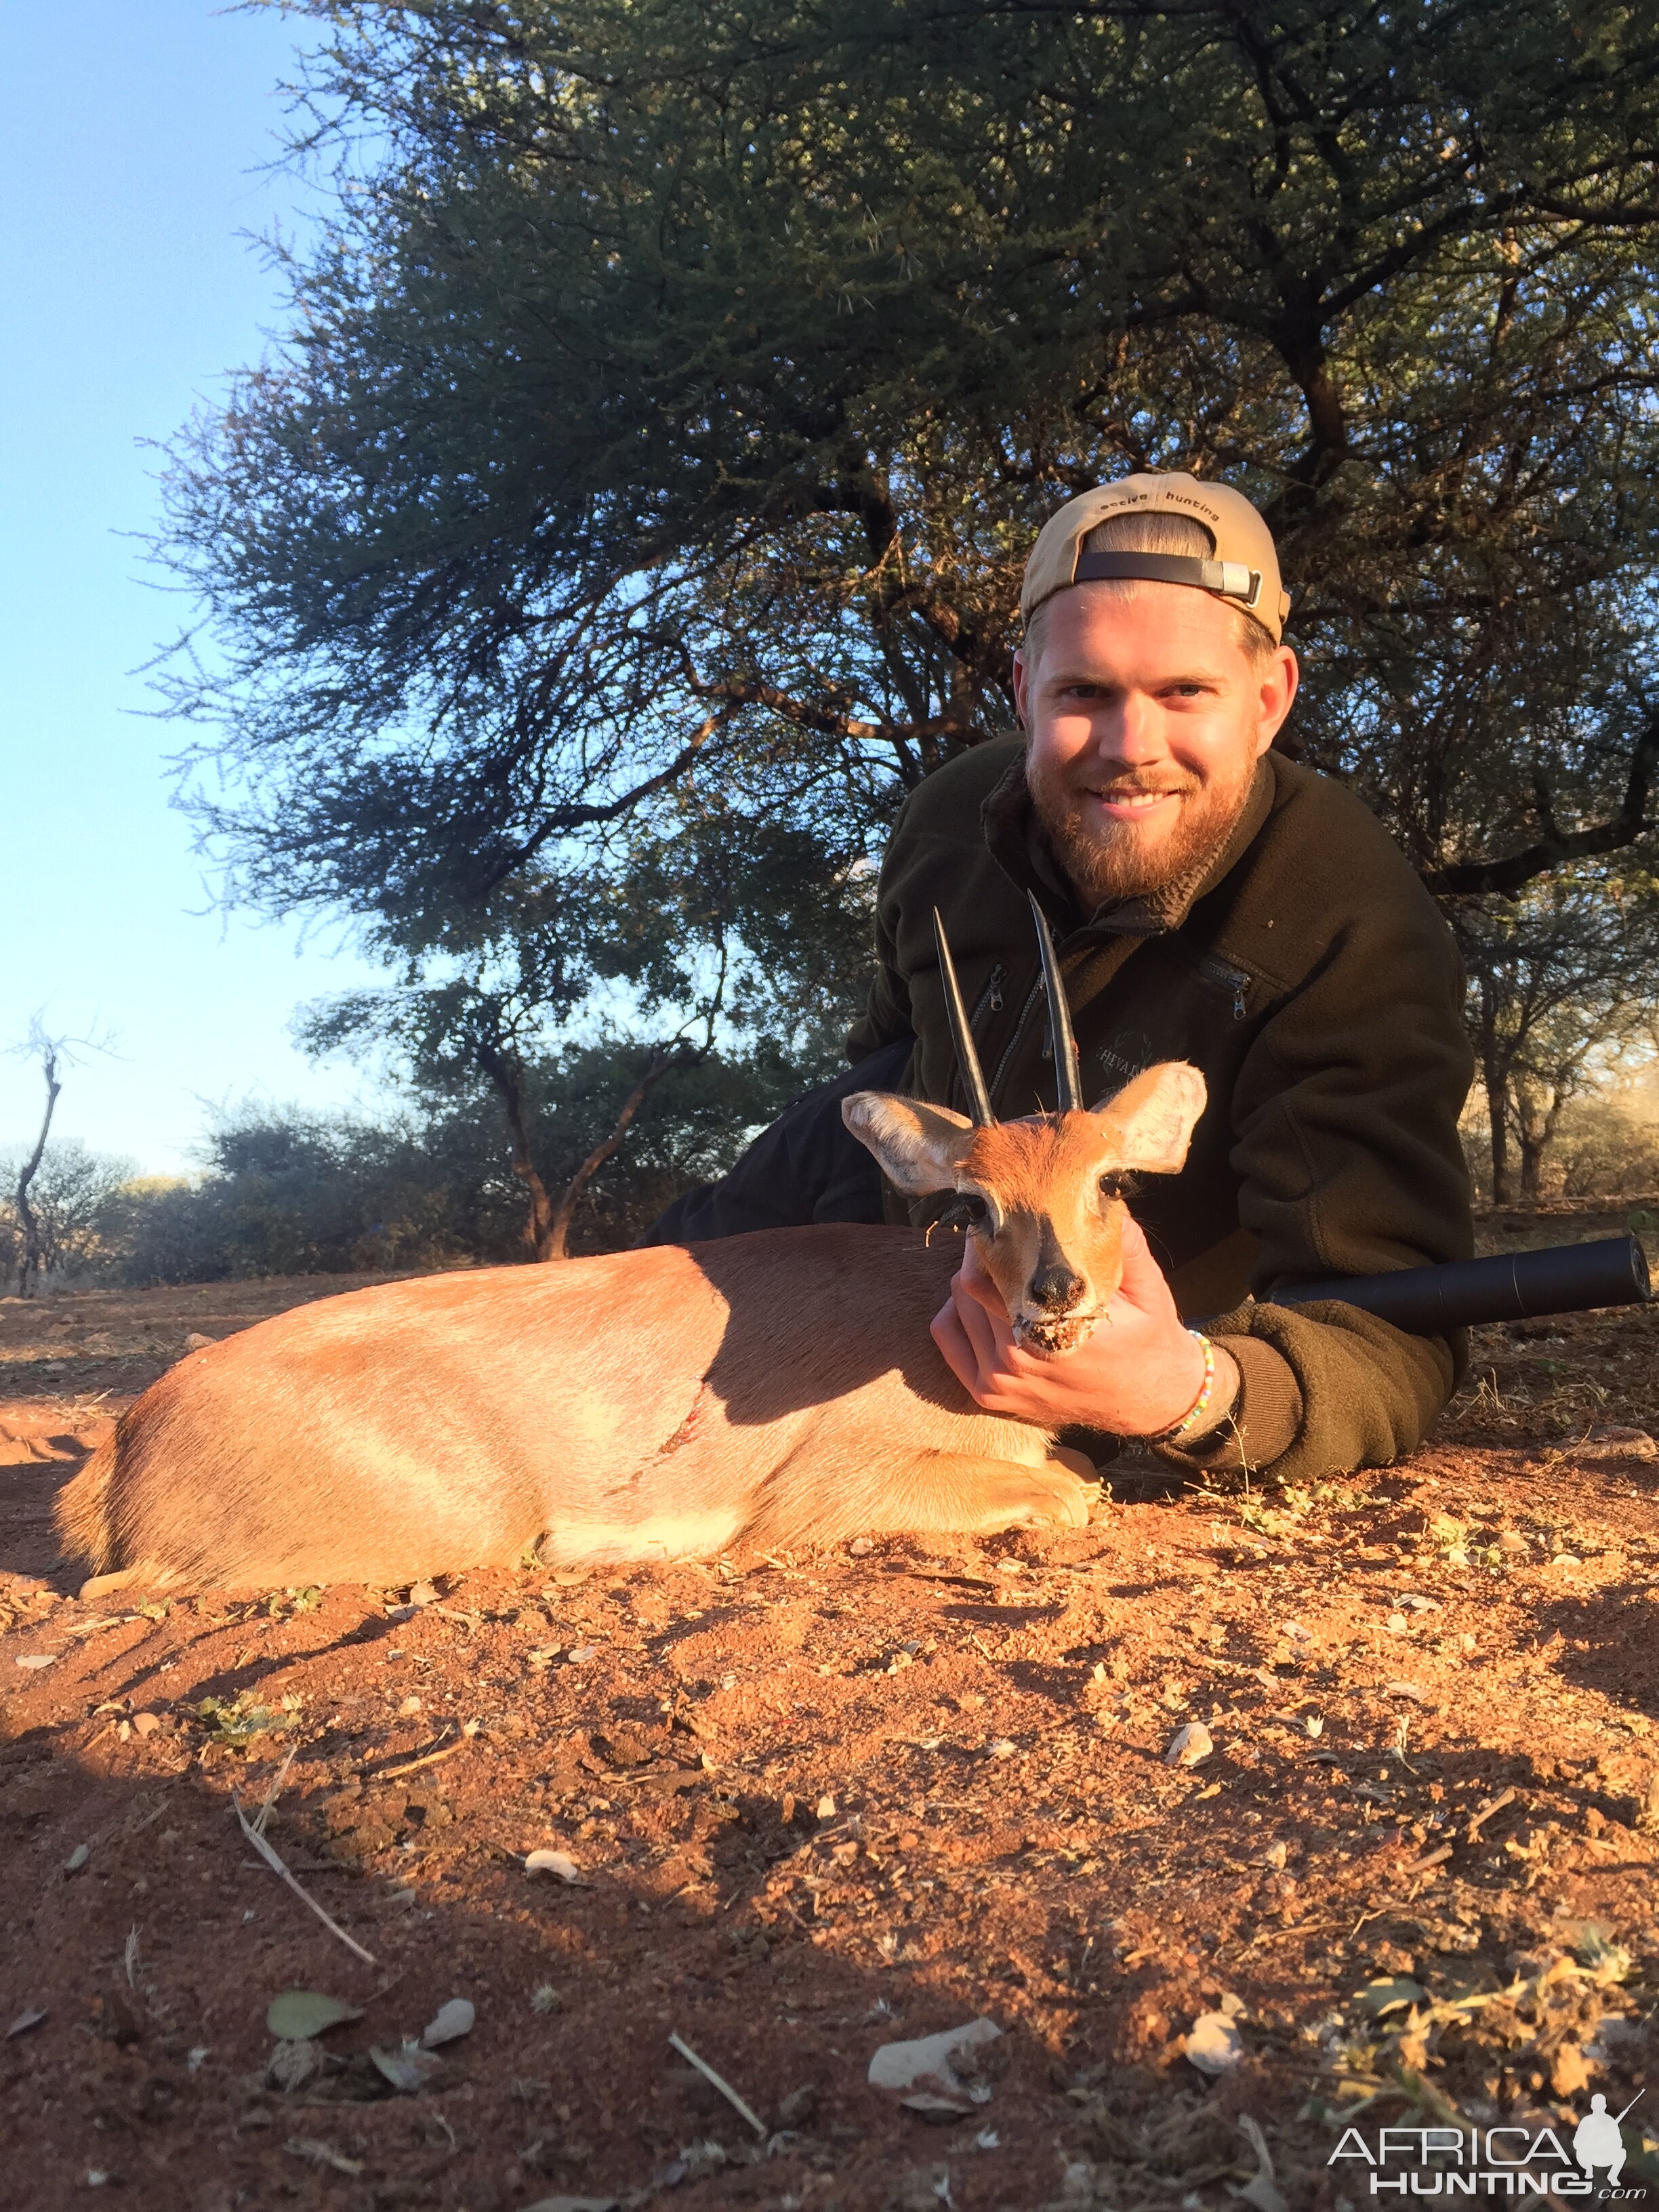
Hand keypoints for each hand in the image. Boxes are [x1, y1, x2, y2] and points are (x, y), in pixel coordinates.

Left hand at [930, 1213, 1217, 1435]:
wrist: (1151, 1399)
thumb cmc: (1146, 1336)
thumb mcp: (1147, 1286)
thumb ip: (1123, 1241)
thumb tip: (1098, 1194)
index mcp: (1056, 1329)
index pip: (991, 1271)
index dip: (993, 1237)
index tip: (1002, 1216)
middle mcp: (1021, 1359)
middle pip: (968, 1284)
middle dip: (984, 1255)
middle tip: (1003, 1237)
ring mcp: (1002, 1381)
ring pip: (957, 1306)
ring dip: (973, 1283)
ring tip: (1003, 1270)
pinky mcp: (991, 1395)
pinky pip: (948, 1337)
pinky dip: (957, 1314)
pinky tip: (985, 1303)